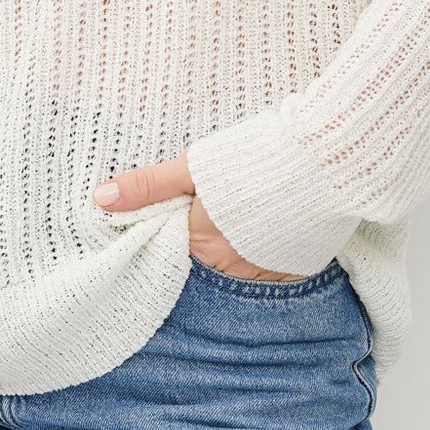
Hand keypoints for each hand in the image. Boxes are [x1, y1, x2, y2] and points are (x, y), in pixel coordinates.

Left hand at [92, 151, 309, 279]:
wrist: (329, 157)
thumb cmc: (257, 156)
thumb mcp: (194, 165)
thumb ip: (148, 186)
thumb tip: (100, 199)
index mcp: (202, 244)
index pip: (172, 250)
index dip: (170, 230)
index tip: (175, 213)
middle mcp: (234, 268)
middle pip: (205, 261)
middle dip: (203, 241)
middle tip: (213, 211)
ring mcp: (269, 273)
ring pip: (238, 266)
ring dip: (234, 248)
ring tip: (241, 214)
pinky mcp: (298, 268)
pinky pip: (270, 269)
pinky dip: (264, 251)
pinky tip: (268, 224)